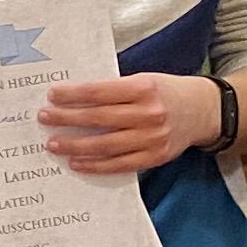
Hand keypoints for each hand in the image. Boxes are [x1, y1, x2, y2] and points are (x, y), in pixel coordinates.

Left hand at [41, 72, 210, 178]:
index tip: (52, 96)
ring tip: (53, 144)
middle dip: (67, 119)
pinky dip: (95, 166)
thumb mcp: (144, 80)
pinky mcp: (155, 157)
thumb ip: (115, 89)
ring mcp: (152, 139)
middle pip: (99, 119)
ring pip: (105, 146)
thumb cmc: (166, 92)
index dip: (73, 95)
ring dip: (75, 146)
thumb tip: (74, 98)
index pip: (100, 92)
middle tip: (44, 119)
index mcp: (143, 88)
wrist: (202, 111)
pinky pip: (119, 165)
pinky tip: (76, 163)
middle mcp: (148, 114)